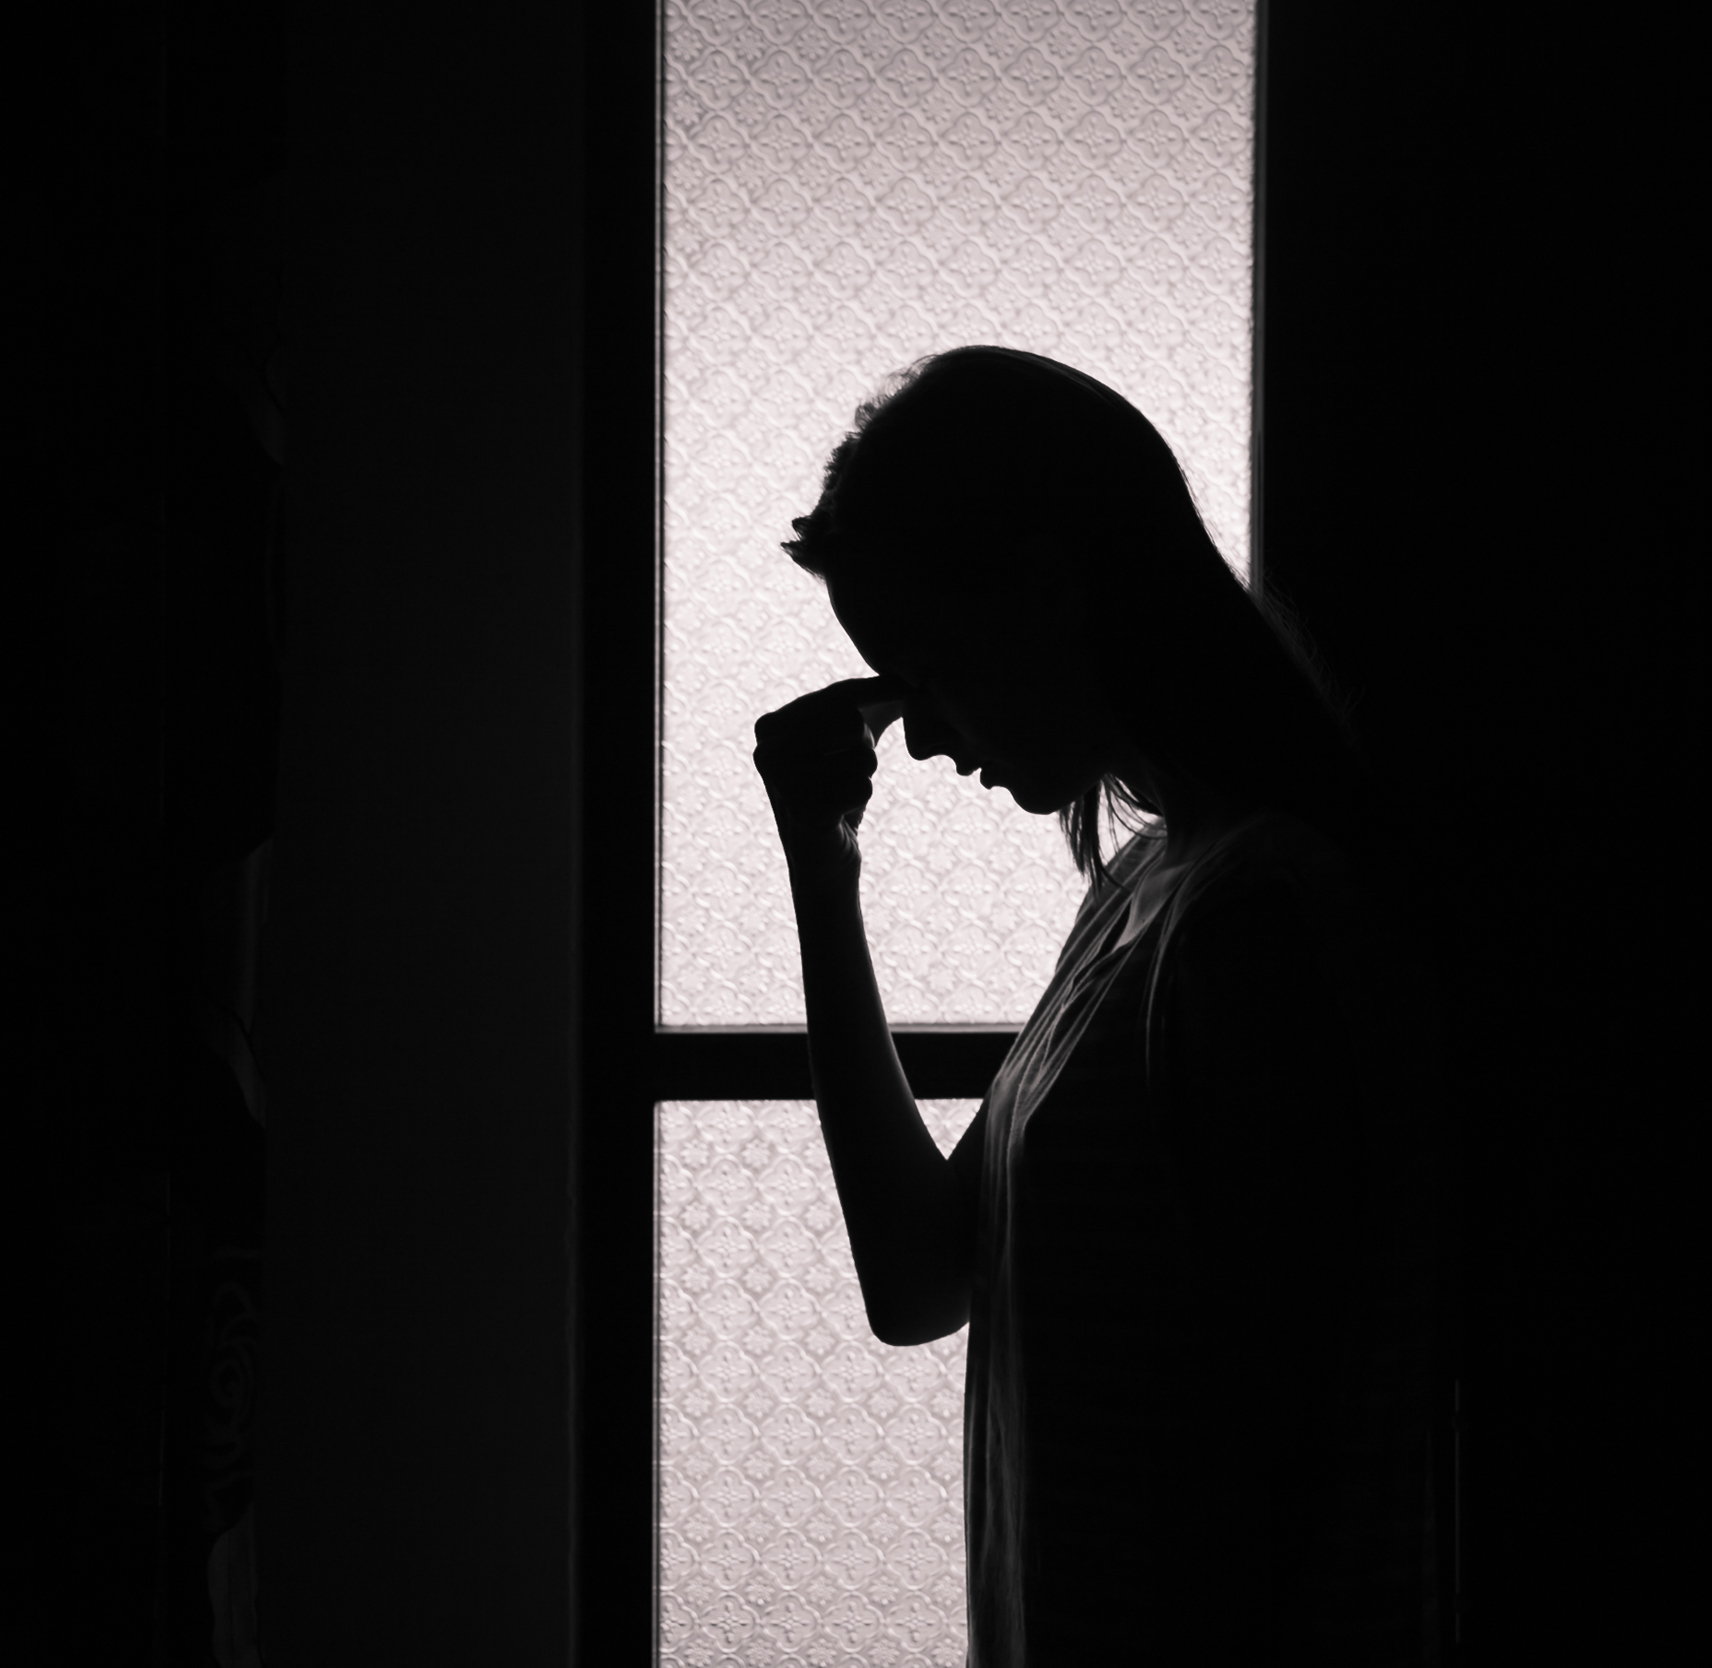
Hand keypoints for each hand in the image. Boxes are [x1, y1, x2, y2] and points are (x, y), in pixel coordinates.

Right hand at [753, 675, 909, 883]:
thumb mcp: (852, 734)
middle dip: (861, 753)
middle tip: (837, 777)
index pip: (842, 700)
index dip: (869, 712)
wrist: (824, 857)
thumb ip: (876, 696)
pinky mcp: (804, 812)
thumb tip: (914, 673)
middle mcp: (766, 750)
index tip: (873, 724)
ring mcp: (782, 782)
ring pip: (863, 758)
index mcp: (769, 725)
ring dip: (861, 778)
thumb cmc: (837, 788)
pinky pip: (864, 787)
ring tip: (836, 795)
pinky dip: (859, 800)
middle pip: (854, 726)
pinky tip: (837, 814)